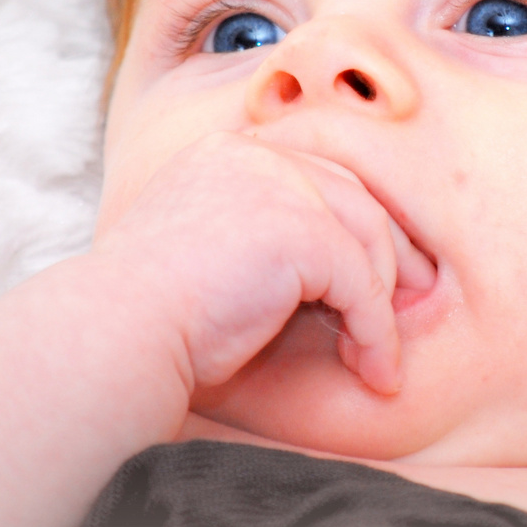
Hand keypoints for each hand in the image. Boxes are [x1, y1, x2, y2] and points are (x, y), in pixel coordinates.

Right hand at [93, 131, 434, 395]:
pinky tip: (374, 372)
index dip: (357, 223)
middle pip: (354, 195)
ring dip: (382, 305)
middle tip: (415, 302)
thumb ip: (259, 240)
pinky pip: (363, 285)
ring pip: (367, 238)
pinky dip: (376, 333)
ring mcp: (279, 185)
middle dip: (393, 252)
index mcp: (227, 154)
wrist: (111, 338)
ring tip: (380, 357)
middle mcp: (255, 156)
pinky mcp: (302, 231)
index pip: (317, 174)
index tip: (382, 271)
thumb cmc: (145, 320)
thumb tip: (325, 273)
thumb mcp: (205, 257)